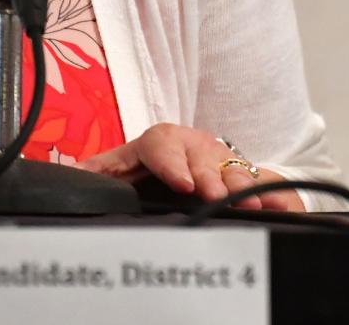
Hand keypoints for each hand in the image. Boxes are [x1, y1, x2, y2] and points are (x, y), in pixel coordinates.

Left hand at [76, 123, 303, 211]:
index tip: (180, 183)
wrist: (177, 167)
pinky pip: (266, 181)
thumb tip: (67, 173)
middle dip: (208, 177)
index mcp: (160, 142)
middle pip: (203, 156)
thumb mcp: (118, 169)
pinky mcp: (248, 177)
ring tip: (251, 203)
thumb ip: (98, 171)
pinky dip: (276, 193)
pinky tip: (281, 206)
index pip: (162, 142)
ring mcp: (223, 161)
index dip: (170, 161)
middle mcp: (194, 147)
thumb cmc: (144, 169)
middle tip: (214, 195)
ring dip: (243, 184)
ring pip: (235, 167)